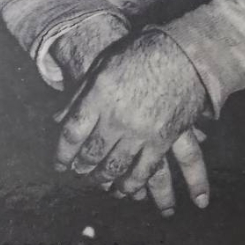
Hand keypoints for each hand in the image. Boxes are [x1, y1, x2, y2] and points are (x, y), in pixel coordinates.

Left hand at [56, 31, 207, 209]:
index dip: (62, 153)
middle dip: (82, 168)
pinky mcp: (163, 140)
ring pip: (116, 166)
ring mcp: (140, 131)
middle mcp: (116, 118)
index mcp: (98, 97)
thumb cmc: (141, 54)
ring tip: (99, 184)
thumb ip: (82, 94)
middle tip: (79, 175)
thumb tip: (59, 119)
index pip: (72, 133)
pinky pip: (145, 170)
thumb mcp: (104, 67)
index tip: (59, 165)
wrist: (185, 53)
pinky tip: (127, 191)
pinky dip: (133, 184)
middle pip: (92, 152)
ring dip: (104, 179)